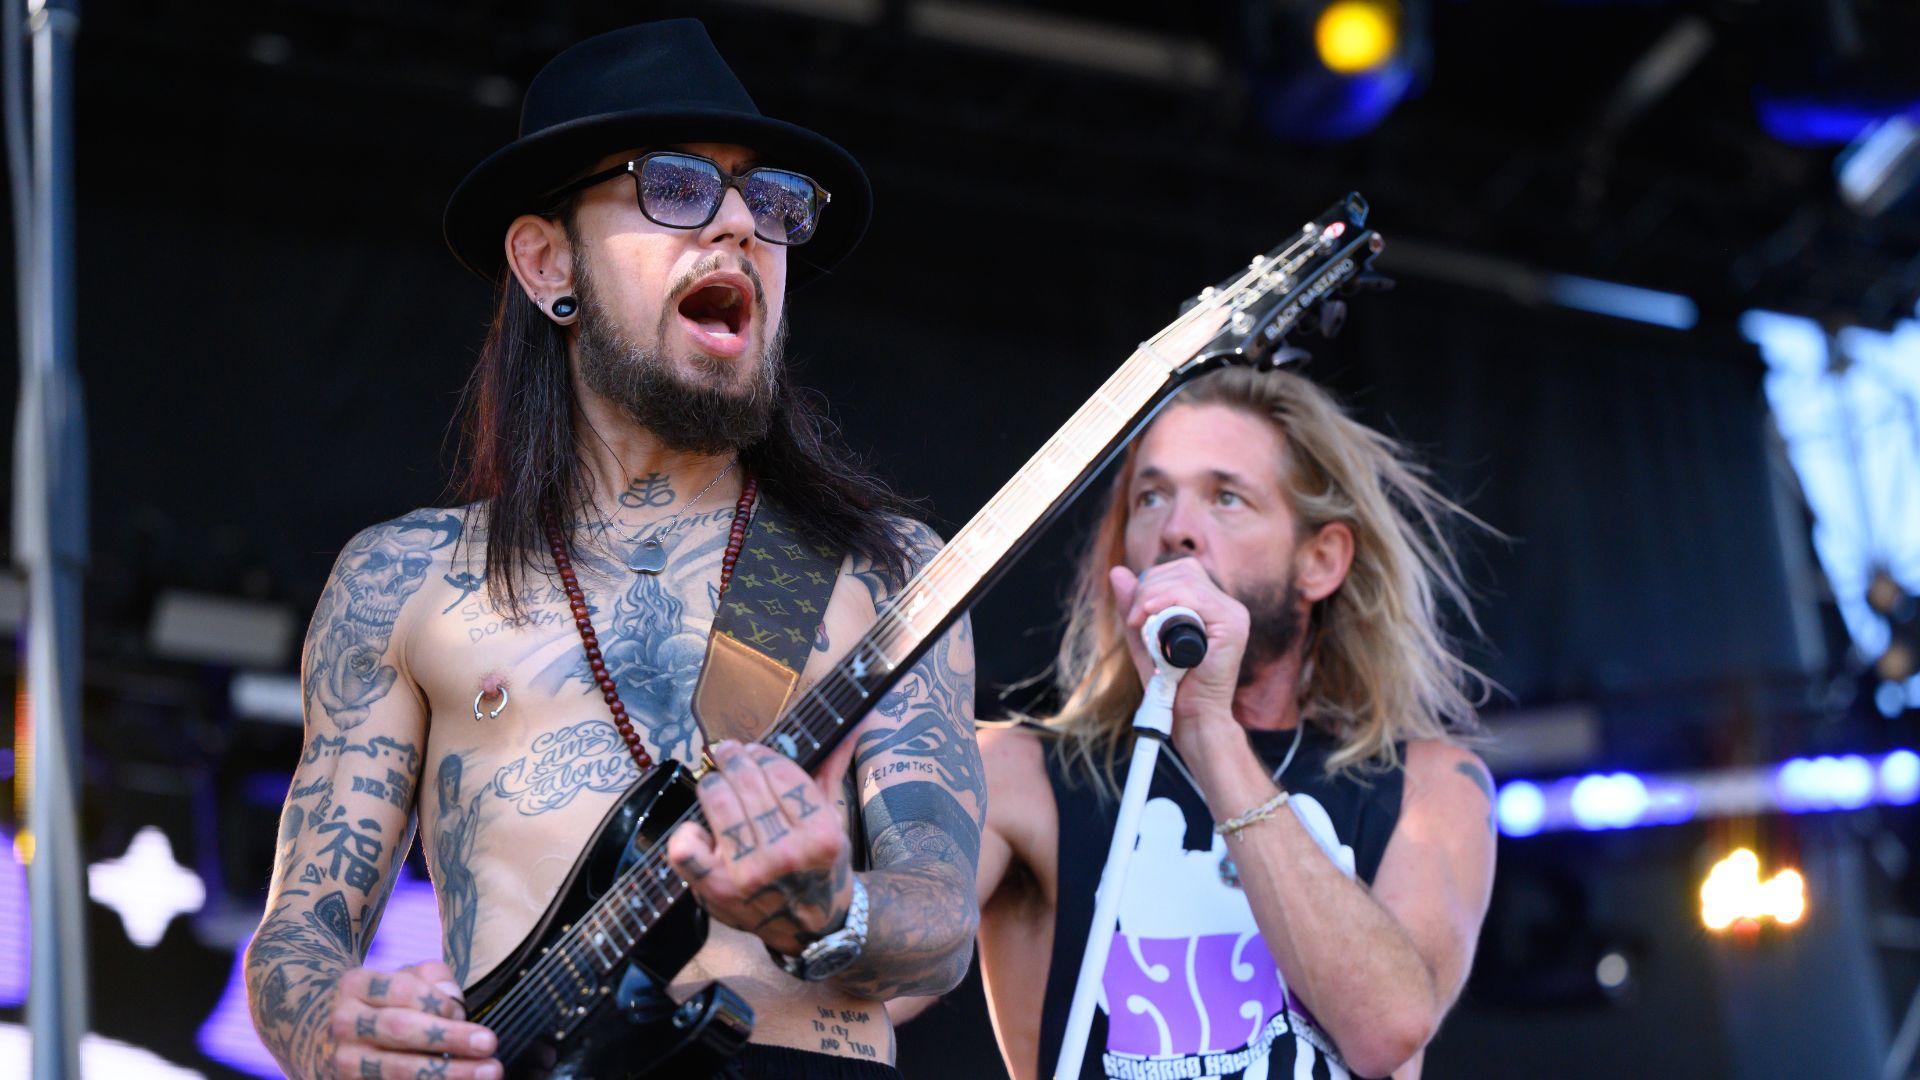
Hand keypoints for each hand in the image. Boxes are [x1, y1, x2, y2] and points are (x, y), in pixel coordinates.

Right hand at [325, 960, 499, 1078]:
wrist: (321, 1032)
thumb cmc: (380, 1001)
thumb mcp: (399, 977)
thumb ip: (432, 978)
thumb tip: (453, 1001)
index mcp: (355, 985)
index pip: (405, 990)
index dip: (439, 1002)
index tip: (464, 1011)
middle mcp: (345, 1024)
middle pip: (401, 1029)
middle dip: (450, 1037)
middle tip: (490, 1044)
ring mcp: (344, 1062)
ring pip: (397, 1070)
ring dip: (446, 1074)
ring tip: (488, 1072)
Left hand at [666, 739, 855, 956]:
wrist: (812, 927)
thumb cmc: (820, 864)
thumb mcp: (833, 817)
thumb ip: (833, 766)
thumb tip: (856, 719)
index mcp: (821, 835)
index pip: (780, 772)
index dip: (762, 754)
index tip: (755, 751)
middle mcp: (786, 855)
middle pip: (746, 782)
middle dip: (733, 760)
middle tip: (728, 753)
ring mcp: (748, 874)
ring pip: (716, 802)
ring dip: (713, 785)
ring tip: (717, 783)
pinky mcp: (715, 890)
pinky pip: (685, 847)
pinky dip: (687, 831)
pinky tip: (701, 828)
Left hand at [1110, 558, 1249, 744]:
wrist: (1190, 717)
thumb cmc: (1171, 684)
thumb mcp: (1144, 637)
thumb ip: (1134, 606)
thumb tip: (1117, 571)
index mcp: (1212, 606)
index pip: (1180, 571)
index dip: (1150, 582)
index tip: (1132, 612)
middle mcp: (1227, 606)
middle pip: (1183, 570)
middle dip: (1148, 587)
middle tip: (1132, 618)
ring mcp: (1234, 615)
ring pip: (1187, 580)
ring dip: (1152, 595)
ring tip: (1137, 622)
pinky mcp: (1233, 626)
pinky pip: (1198, 597)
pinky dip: (1168, 600)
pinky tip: (1150, 612)